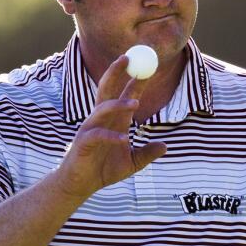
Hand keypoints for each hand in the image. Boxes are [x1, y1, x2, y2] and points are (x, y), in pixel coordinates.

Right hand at [55, 54, 166, 199]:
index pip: (125, 95)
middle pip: (107, 90)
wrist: (81, 186)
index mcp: (114, 121)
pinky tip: (125, 140)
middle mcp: (101, 120)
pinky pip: (97, 135)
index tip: (148, 69)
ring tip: (135, 104)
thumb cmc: (103, 171)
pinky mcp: (83, 143)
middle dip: (116, 73)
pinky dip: (112, 137)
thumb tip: (165, 146)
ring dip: (118, 105)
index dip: (135, 82)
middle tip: (128, 59)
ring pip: (103, 110)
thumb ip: (147, 153)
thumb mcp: (132, 163)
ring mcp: (91, 129)